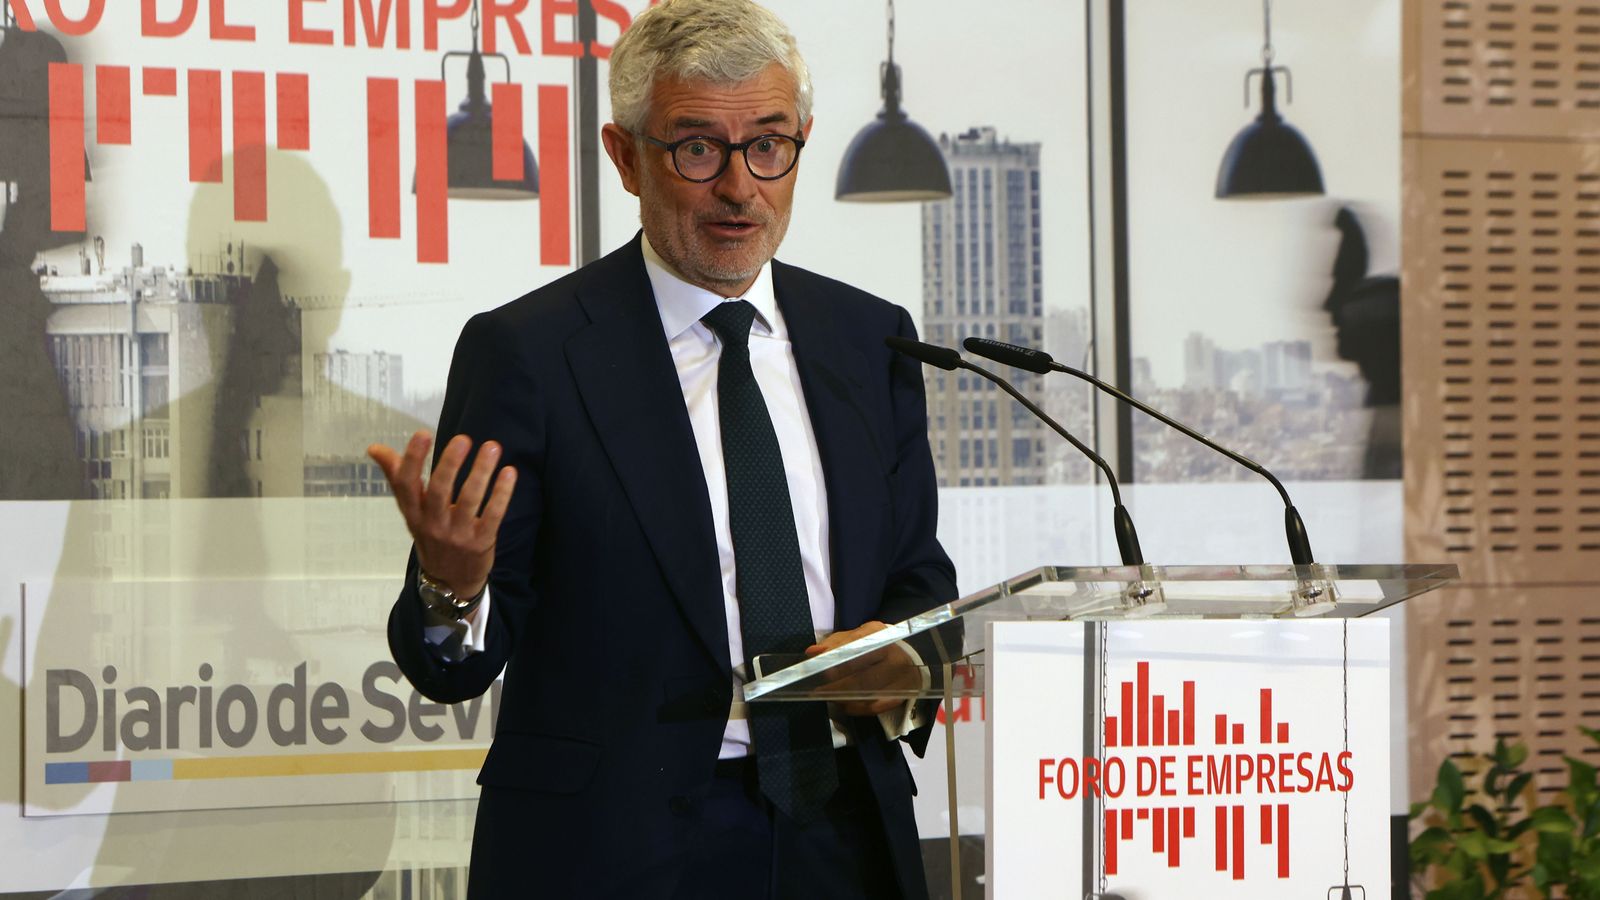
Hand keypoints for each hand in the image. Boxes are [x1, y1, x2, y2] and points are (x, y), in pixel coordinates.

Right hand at [368, 430, 516, 603]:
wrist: (450, 581)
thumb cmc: (430, 535)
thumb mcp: (411, 511)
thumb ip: (397, 477)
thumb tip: (374, 448)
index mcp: (413, 513)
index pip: (406, 485)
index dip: (412, 460)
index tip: (422, 433)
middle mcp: (432, 524)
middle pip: (438, 491)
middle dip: (449, 464)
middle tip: (462, 438)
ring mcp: (457, 535)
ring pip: (469, 500)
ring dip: (481, 472)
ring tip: (491, 447)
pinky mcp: (481, 542)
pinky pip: (493, 514)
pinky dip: (502, 493)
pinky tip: (509, 472)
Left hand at [803, 621, 922, 716]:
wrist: (909, 657)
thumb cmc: (875, 646)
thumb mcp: (856, 638)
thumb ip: (833, 644)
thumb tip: (812, 652)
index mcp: (878, 635)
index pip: (856, 648)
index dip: (837, 661)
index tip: (821, 672)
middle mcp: (893, 654)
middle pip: (862, 675)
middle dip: (837, 686)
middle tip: (820, 691)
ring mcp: (901, 675)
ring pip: (868, 693)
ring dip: (845, 699)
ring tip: (831, 698)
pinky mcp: (903, 693)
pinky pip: (876, 707)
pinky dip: (857, 709)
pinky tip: (846, 705)